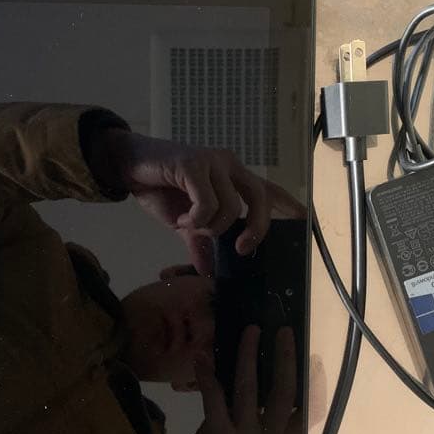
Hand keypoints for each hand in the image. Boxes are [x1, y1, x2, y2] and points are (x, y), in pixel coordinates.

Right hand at [93, 129, 303, 272]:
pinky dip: (196, 219)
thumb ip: (200, 242)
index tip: (305, 219)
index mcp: (233, 177)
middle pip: (260, 196)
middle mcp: (229, 165)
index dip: (288, 204)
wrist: (128, 165)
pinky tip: (181, 219)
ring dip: (209, 226)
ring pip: (231, 206)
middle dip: (257, 227)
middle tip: (242, 248)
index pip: (268, 189)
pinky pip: (207, 202)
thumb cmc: (160, 188)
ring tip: (188, 226)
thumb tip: (207, 271)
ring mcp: (213, 162)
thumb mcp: (184, 222)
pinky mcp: (193, 163)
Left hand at [157, 326, 301, 433]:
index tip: (314, 358)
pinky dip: (208, 377)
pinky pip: (216, 402)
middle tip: (284, 331)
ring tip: (251, 332)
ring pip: (249, 392)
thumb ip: (271, 414)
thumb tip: (277, 365)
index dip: (314, 384)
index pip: (307, 412)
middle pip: (282, 395)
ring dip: (248, 357)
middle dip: (285, 359)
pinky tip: (203, 358)